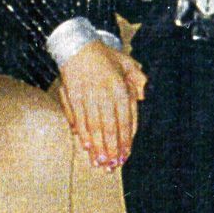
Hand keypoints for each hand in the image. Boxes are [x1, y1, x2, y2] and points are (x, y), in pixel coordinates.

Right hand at [56, 40, 145, 168]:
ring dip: (97, 147)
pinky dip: (82, 134)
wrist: (77, 45)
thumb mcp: (126, 62)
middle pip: (108, 127)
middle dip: (111, 149)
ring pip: (93, 126)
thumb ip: (137, 79)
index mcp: (118, 87)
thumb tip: (141, 97)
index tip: (125, 155)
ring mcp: (86, 96)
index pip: (124, 119)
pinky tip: (86, 147)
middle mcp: (103, 93)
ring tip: (100, 163)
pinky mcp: (72, 97)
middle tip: (112, 166)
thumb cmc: (104, 56)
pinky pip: (78, 119)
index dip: (125, 139)